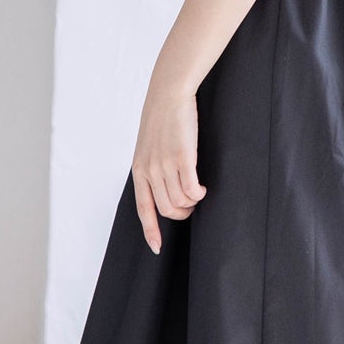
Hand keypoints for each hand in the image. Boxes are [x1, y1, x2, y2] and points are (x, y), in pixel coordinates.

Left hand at [131, 79, 206, 253]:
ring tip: (198, 194)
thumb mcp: (149, 147)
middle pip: (167, 209)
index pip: (144, 209)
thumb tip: (165, 189)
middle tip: (191, 205)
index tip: (157, 247)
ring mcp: (165, 165)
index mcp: (139, 171)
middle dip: (182, 213)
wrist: (168, 95)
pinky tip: (203, 188)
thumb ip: (153, 168)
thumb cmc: (162, 120)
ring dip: (192, 203)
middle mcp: (149, 171)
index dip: (151, 230)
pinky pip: (192, 189)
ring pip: (180, 201)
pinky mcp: (182, 158)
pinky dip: (199, 194)